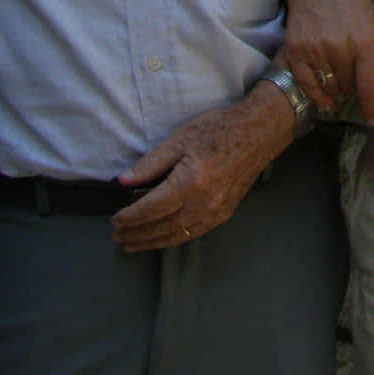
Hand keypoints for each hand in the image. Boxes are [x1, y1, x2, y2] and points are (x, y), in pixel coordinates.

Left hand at [109, 94, 287, 253]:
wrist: (258, 133)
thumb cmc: (219, 130)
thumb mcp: (180, 138)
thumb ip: (150, 163)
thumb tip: (123, 180)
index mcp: (190, 182)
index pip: (151, 208)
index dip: (130, 217)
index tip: (115, 221)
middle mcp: (203, 203)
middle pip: (162, 228)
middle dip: (137, 235)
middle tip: (117, 237)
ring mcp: (216, 211)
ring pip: (178, 236)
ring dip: (153, 243)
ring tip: (133, 245)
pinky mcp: (224, 213)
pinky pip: (194, 233)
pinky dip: (174, 239)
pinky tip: (163, 239)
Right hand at [280, 0, 373, 121]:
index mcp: (365, 40)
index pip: (370, 85)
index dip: (373, 105)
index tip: (373, 117)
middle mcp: (340, 46)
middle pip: (350, 88)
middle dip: (356, 88)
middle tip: (356, 77)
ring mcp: (315, 48)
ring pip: (330, 87)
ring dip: (338, 88)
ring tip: (341, 76)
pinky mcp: (296, 48)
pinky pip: (307, 83)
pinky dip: (317, 95)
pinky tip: (325, 98)